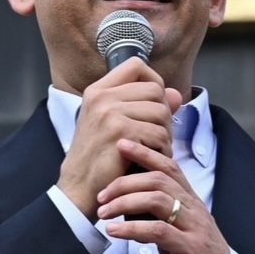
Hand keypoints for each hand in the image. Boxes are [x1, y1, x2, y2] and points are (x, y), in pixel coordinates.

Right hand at [57, 58, 182, 219]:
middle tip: (156, 135)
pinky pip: (159, 134)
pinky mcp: (121, 132)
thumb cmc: (97, 158)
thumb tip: (176, 94)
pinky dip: (162, 149)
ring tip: (153, 148)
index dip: (154, 81)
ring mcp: (110, 112)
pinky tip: (151, 158)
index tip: (155, 102)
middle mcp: (102, 96)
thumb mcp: (114, 124)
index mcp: (98, 90)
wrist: (78, 187)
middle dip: (164, 114)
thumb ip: (143, 106)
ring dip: (164, 134)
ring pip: (161, 112)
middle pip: (155, 90)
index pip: (136, 66)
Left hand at [96, 139, 230, 253]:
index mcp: (189, 199)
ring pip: (157, 200)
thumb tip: (127, 201)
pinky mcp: (189, 248)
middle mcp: (193, 207)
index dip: (145, 152)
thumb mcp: (175, 227)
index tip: (121, 144)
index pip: (168, 166)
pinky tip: (114, 231)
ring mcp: (193, 226)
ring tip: (103, 212)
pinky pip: (158, 231)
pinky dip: (132, 229)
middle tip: (101, 194)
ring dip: (125, 203)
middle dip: (125, 182)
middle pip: (159, 179)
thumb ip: (156, 212)